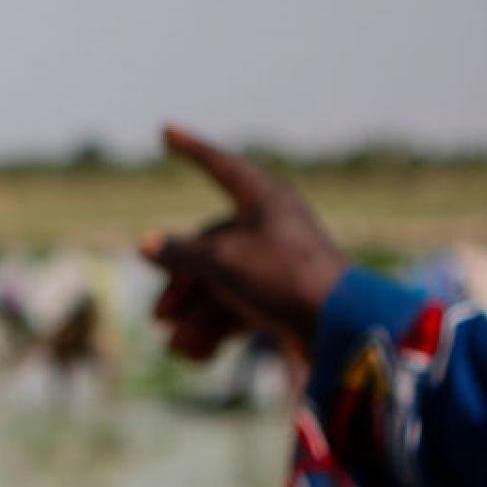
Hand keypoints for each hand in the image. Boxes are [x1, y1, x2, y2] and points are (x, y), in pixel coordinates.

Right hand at [144, 124, 347, 360]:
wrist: (340, 328)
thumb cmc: (284, 279)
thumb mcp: (222, 261)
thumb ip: (180, 252)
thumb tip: (146, 245)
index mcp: (265, 200)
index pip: (220, 166)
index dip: (191, 149)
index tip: (165, 130)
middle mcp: (270, 227)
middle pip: (206, 249)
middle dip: (180, 287)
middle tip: (159, 316)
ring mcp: (275, 264)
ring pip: (217, 284)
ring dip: (194, 318)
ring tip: (179, 347)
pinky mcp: (281, 299)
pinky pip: (236, 308)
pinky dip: (215, 330)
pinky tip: (199, 355)